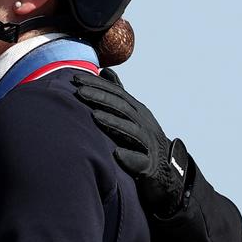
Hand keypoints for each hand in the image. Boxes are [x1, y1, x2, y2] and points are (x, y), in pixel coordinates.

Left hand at [74, 69, 188, 216]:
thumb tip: (104, 71)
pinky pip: (141, 161)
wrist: (166, 170)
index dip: (97, 85)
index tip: (75, 78)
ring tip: (94, 116)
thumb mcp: (131, 114)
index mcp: (137, 111)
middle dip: (101, 98)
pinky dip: (129, 157)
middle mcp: (144, 124)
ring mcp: (148, 144)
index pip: (116, 94)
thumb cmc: (141, 139)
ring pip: (132, 131)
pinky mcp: (150, 165)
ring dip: (113, 123)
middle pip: (122, 108)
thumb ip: (118, 94)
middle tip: (79, 92)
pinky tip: (116, 153)